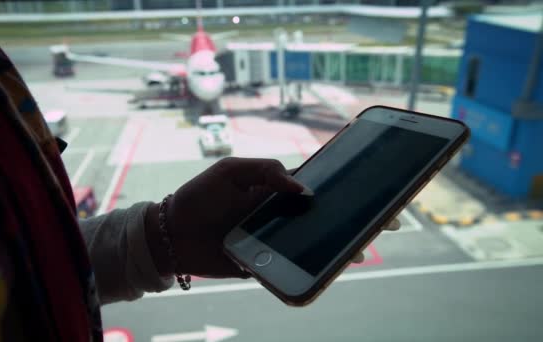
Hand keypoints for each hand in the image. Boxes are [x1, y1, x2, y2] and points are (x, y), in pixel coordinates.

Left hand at [145, 157, 400, 278]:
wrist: (171, 233)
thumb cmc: (200, 196)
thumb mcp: (230, 171)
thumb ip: (265, 172)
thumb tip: (303, 189)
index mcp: (274, 188)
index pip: (317, 185)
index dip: (344, 186)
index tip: (372, 186)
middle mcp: (279, 214)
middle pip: (323, 216)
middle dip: (353, 219)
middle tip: (384, 222)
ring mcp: (274, 239)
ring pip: (313, 243)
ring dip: (339, 246)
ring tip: (362, 250)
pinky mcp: (265, 262)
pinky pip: (292, 265)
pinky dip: (312, 268)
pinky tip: (332, 268)